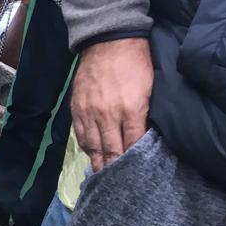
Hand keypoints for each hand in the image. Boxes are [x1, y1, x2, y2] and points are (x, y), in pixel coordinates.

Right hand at [72, 39, 152, 170]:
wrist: (108, 39)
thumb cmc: (135, 61)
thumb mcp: (148, 88)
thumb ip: (144, 115)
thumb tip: (141, 138)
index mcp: (130, 110)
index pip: (131, 146)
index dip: (131, 164)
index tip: (134, 177)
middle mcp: (107, 116)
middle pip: (110, 152)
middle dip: (114, 170)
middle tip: (117, 186)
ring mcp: (89, 113)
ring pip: (93, 147)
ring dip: (98, 163)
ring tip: (102, 176)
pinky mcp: (77, 109)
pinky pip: (80, 136)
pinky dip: (86, 148)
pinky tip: (91, 154)